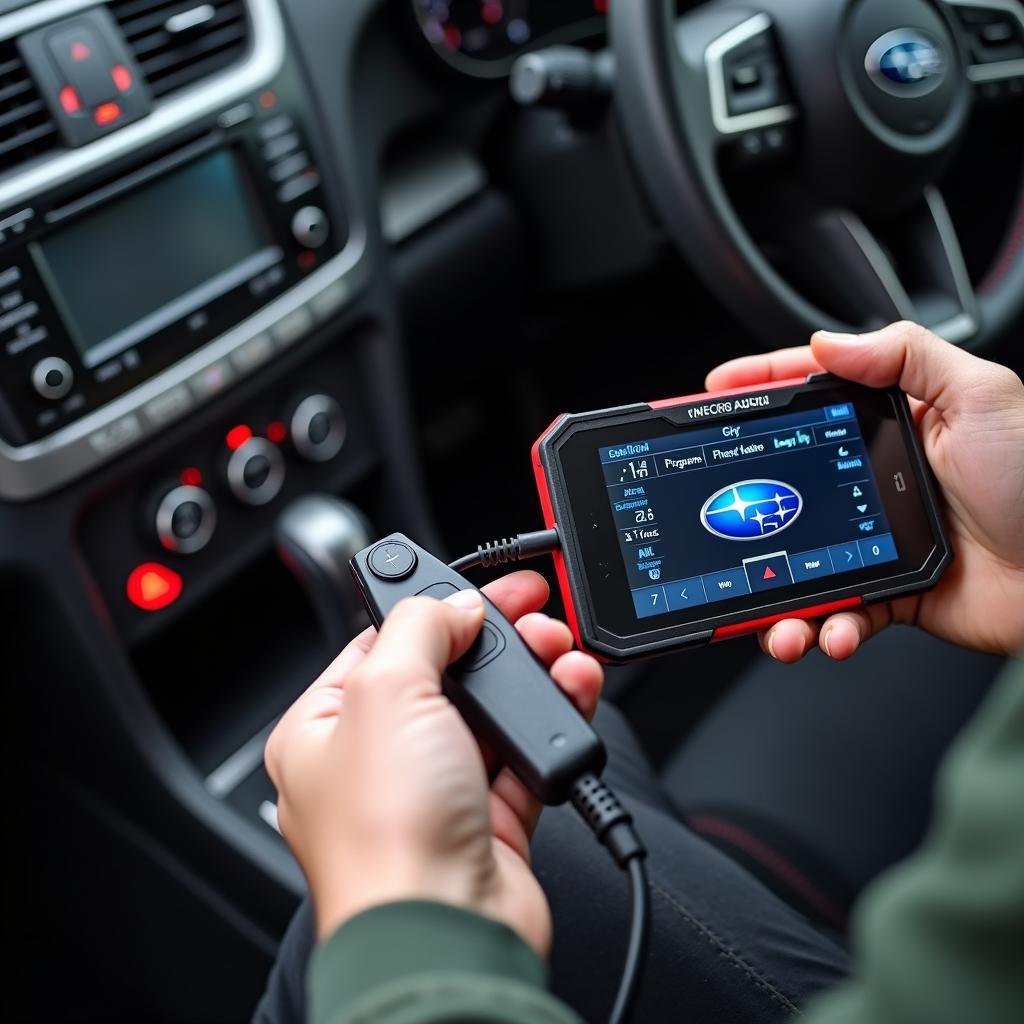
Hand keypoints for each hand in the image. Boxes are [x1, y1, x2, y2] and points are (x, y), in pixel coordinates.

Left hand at [264, 570, 602, 956]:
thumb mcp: (387, 692)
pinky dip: (553, 720)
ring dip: (531, 675)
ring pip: (490, 711)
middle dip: (495, 639)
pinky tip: (571, 693)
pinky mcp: (488, 818)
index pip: (381, 641)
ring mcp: (435, 790)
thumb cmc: (386, 836)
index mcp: (326, 726)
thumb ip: (419, 628)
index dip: (434, 606)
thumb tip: (453, 608)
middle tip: (537, 611)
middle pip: (444, 672)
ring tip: (562, 651)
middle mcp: (377, 759)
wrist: (446, 932)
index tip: (479, 584)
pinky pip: (525, 753)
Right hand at [705, 321, 1023, 662]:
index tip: (712, 393)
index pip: (813, 395)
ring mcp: (873, 539)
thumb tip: (827, 343)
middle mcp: (874, 480)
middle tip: (718, 517)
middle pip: (787, 483)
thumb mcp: (981, 395)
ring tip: (778, 619)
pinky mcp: (885, 593)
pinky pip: (837, 611)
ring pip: (798, 561)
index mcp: (894, 424)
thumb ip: (905, 357)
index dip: (759, 388)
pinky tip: (831, 633)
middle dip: (745, 504)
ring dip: (775, 595)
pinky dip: (826, 629)